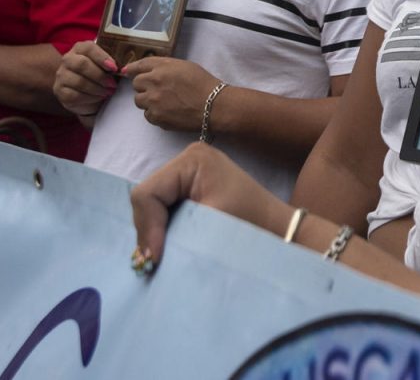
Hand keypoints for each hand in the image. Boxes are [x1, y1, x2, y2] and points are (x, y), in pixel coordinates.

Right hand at [54, 41, 120, 117]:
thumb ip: (112, 63)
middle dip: (100, 76)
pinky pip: (75, 95)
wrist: (89, 95)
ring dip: (97, 89)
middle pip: (82, 64)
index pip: (88, 48)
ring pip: (79, 81)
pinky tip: (98, 98)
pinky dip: (90, 98)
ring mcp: (61, 75)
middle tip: (112, 84)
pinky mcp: (60, 91)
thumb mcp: (106, 66)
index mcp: (80, 48)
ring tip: (108, 92)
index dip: (102, 57)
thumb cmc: (100, 76)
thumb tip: (124, 67)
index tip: (114, 68)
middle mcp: (68, 59)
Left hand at [122, 57, 220, 131]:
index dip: (132, 69)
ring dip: (148, 100)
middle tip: (157, 89)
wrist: (213, 105)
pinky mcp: (156, 117)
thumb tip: (142, 69)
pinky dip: (155, 113)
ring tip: (164, 102)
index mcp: (161, 68)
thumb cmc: (202, 83)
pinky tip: (168, 111)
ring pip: (139, 100)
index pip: (139, 66)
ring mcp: (153, 101)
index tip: (128, 72)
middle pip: (136, 83)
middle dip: (144, 86)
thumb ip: (162, 65)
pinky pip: (147, 115)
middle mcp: (153, 83)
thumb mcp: (183, 65)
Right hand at [129, 143, 291, 271]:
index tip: (155, 259)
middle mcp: (187, 158)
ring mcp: (189, 170)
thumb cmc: (250, 227)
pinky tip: (171, 243)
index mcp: (192, 160)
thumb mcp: (207, 229)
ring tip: (163, 255)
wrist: (279, 230)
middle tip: (155, 261)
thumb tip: (140, 258)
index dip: (147, 228)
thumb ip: (170, 236)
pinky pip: (164, 206)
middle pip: (147, 197)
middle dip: (149, 230)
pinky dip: (164, 227)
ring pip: (152, 204)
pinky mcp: (191, 184)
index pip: (147, 193)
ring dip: (155, 231)